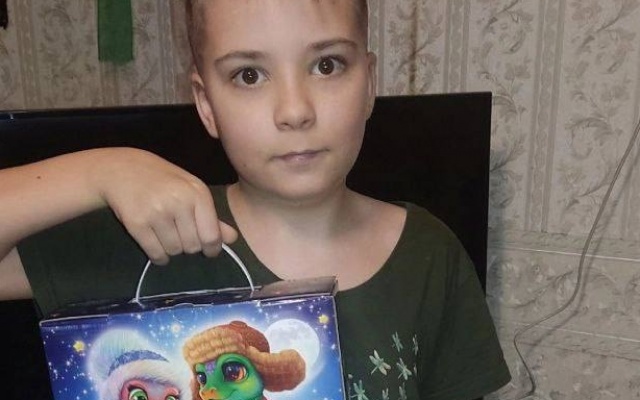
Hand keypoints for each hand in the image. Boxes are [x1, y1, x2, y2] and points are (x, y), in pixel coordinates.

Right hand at [91, 148, 236, 264]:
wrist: (122, 170)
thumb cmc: (163, 180)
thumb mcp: (191, 191)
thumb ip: (211, 216)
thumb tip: (232, 238)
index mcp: (197, 193)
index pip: (211, 235)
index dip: (212, 248)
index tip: (209, 250)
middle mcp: (179, 202)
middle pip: (193, 246)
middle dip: (189, 246)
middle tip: (180, 234)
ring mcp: (157, 213)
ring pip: (174, 251)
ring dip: (172, 249)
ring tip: (166, 235)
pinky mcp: (137, 224)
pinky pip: (156, 253)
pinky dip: (158, 256)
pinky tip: (156, 245)